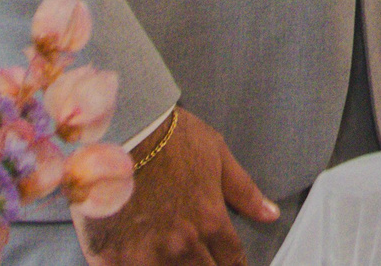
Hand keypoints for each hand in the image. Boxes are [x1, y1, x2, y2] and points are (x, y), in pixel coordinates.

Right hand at [75, 108, 276, 265]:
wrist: (120, 129)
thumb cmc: (168, 135)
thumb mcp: (216, 154)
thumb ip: (244, 191)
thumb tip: (270, 214)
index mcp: (209, 221)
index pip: (232, 261)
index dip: (234, 265)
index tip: (230, 264)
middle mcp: (181, 244)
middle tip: (202, 259)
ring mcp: (145, 255)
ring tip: (170, 256)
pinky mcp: (110, 258)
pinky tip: (135, 258)